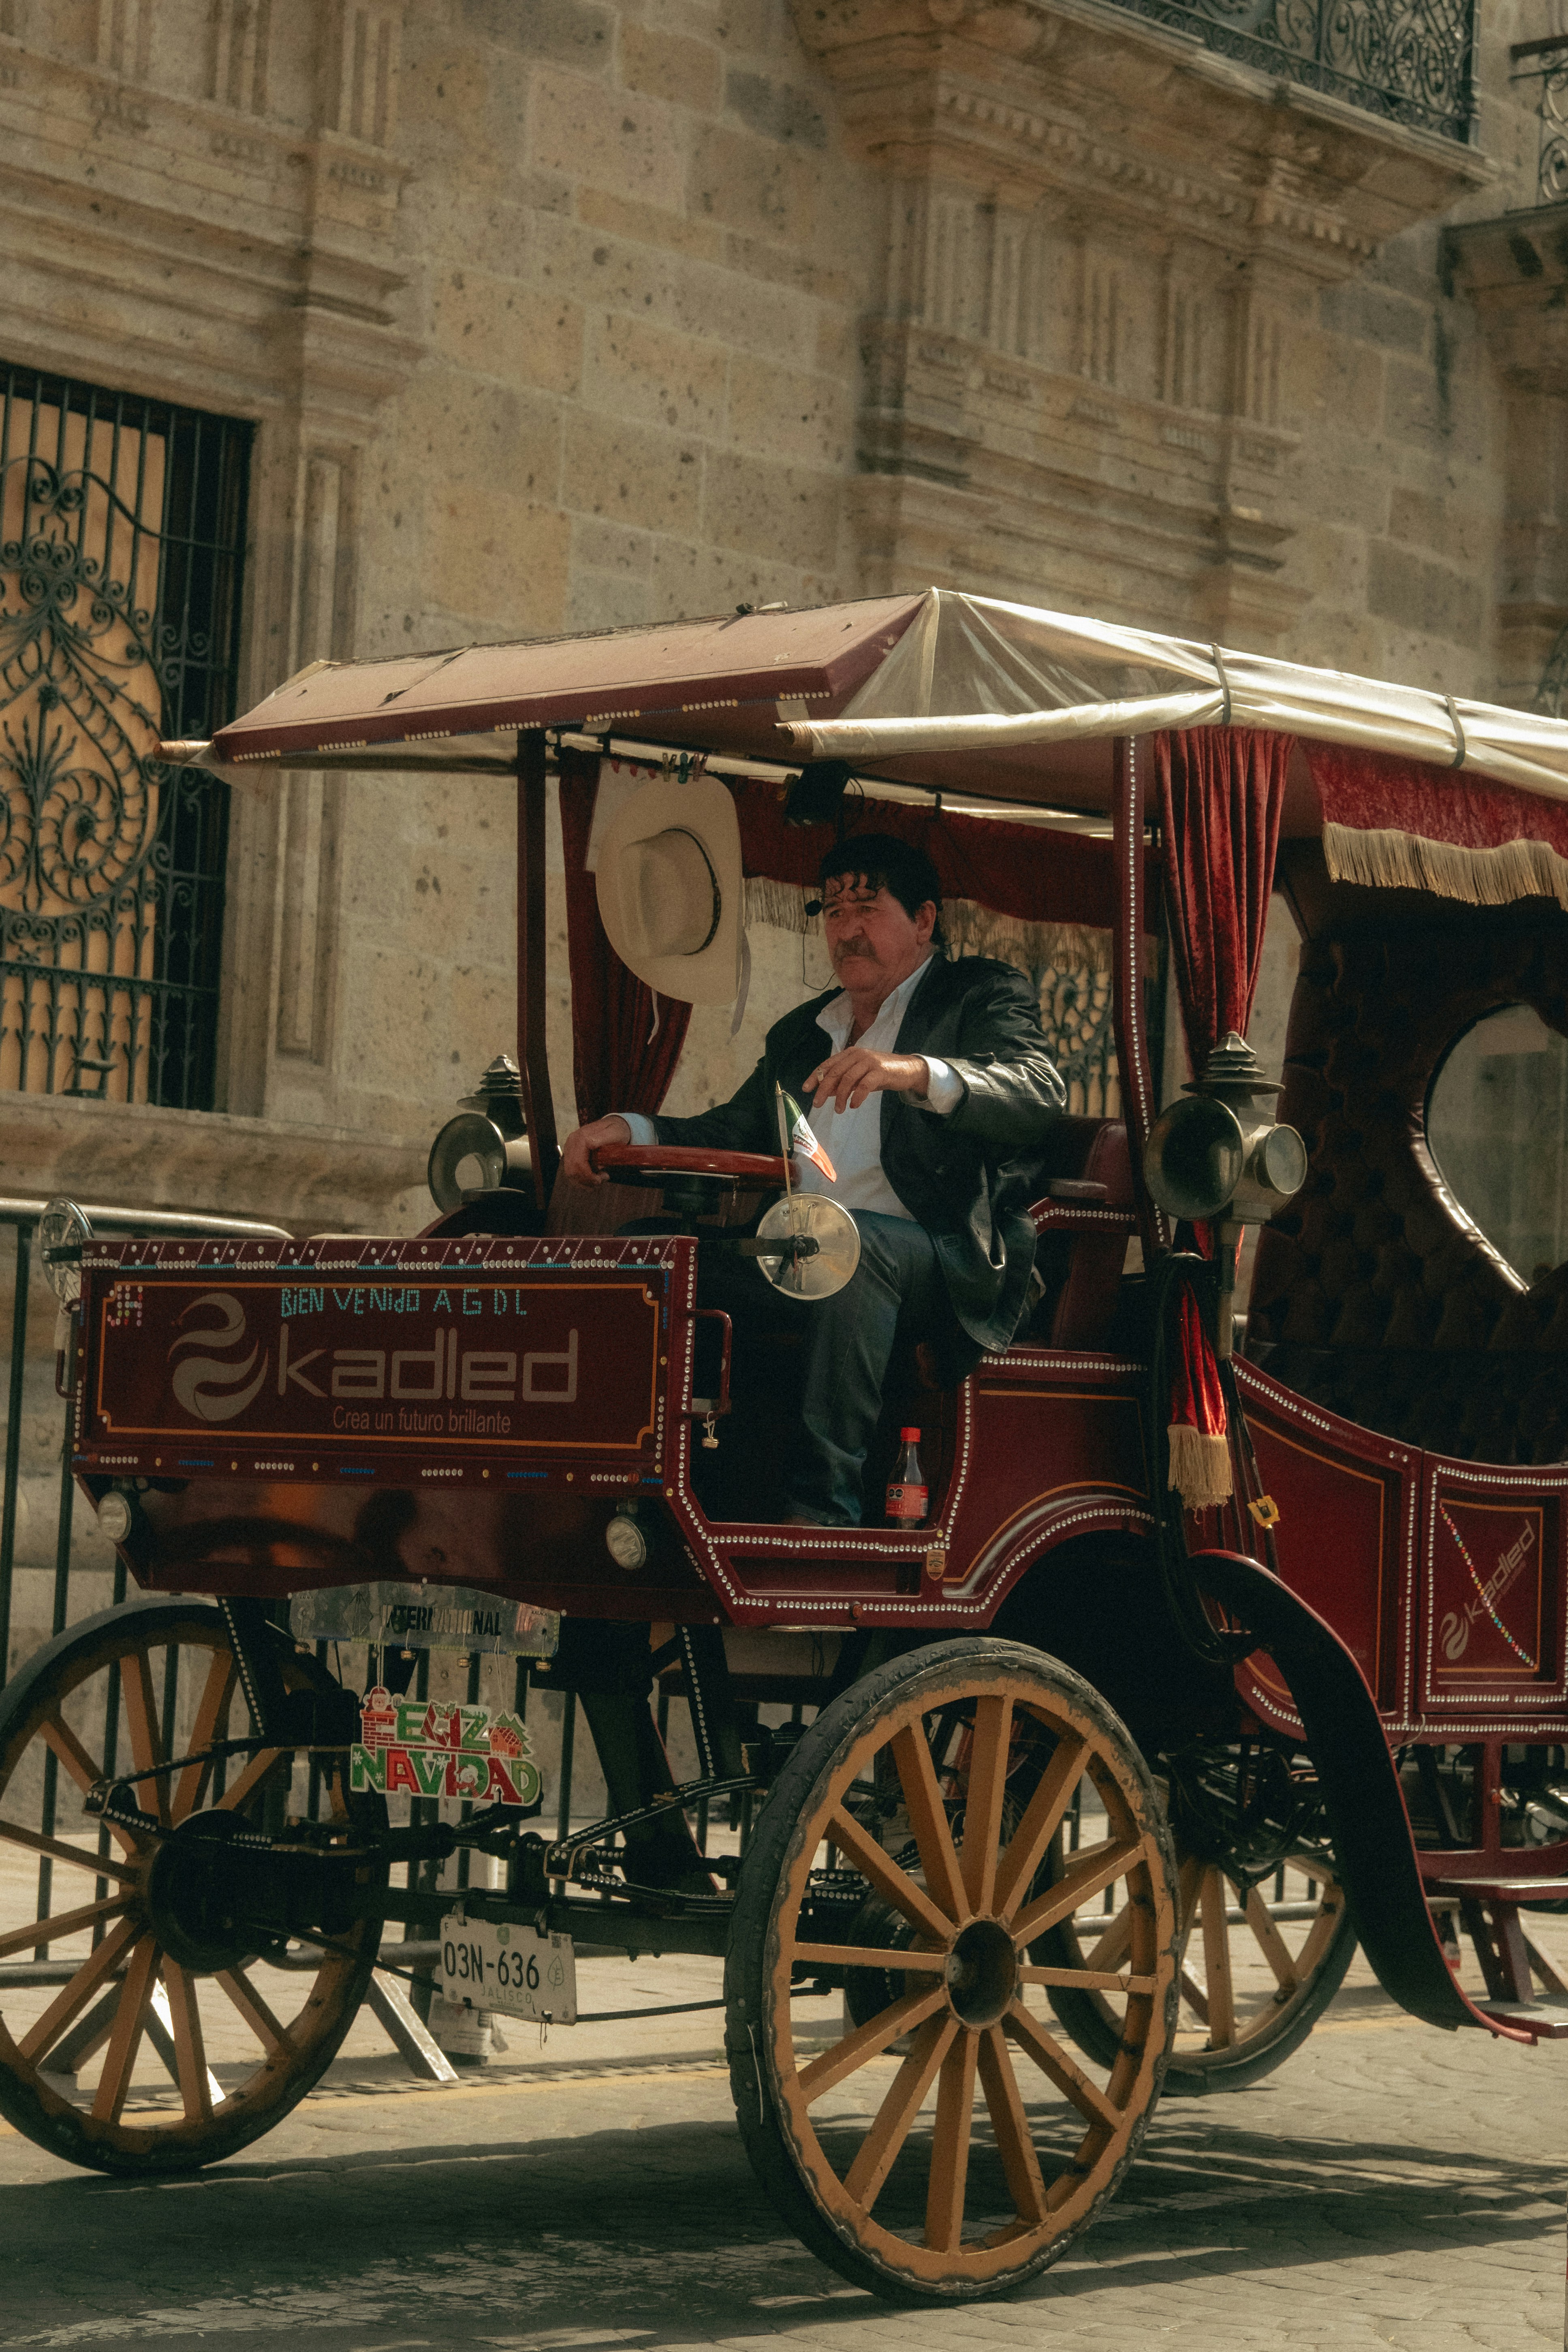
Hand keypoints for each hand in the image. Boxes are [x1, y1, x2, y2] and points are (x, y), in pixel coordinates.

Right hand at [561, 1114, 632, 1187]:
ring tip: (598, 1179)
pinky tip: (592, 1176)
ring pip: (570, 1172)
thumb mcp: (615, 1133)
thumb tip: (589, 1144)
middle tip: (601, 1180)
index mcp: (581, 1137)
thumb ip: (602, 1138)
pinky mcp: (570, 1152)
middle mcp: (572, 1141)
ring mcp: (570, 1147)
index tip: (603, 1178)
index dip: (589, 1176)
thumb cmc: (616, 1130)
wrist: (614, 1125)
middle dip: (586, 1180)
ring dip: (583, 1180)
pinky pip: (571, 1170)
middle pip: (572, 1170)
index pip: (578, 1163)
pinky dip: (581, 1177)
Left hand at [803, 1050, 929, 1113]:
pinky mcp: (880, 1071)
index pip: (828, 1065)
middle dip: (823, 1089)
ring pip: (848, 1079)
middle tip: (818, 1104)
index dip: (815, 1077)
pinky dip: (857, 1096)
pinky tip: (853, 1105)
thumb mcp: (859, 1077)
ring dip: (841, 1096)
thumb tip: (826, 1092)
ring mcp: (869, 1062)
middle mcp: (857, 1055)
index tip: (806, 1089)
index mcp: (850, 1054)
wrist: (907, 1070)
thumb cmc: (880, 1073)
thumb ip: (843, 1082)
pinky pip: (864, 1085)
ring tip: (839, 1110)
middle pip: (835, 1072)